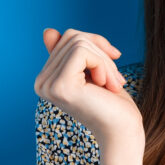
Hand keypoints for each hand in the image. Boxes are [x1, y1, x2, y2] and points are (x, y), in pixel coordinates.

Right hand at [34, 27, 142, 151]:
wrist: (123, 133)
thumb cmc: (113, 104)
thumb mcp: (93, 70)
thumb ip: (72, 53)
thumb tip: (48, 31)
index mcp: (46, 79)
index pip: (67, 38)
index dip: (96, 45)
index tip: (111, 67)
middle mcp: (41, 82)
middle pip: (72, 37)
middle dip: (101, 53)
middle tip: (115, 79)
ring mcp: (48, 85)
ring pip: (79, 43)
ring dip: (105, 61)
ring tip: (113, 84)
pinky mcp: (60, 86)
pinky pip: (82, 52)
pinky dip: (103, 65)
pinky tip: (107, 86)